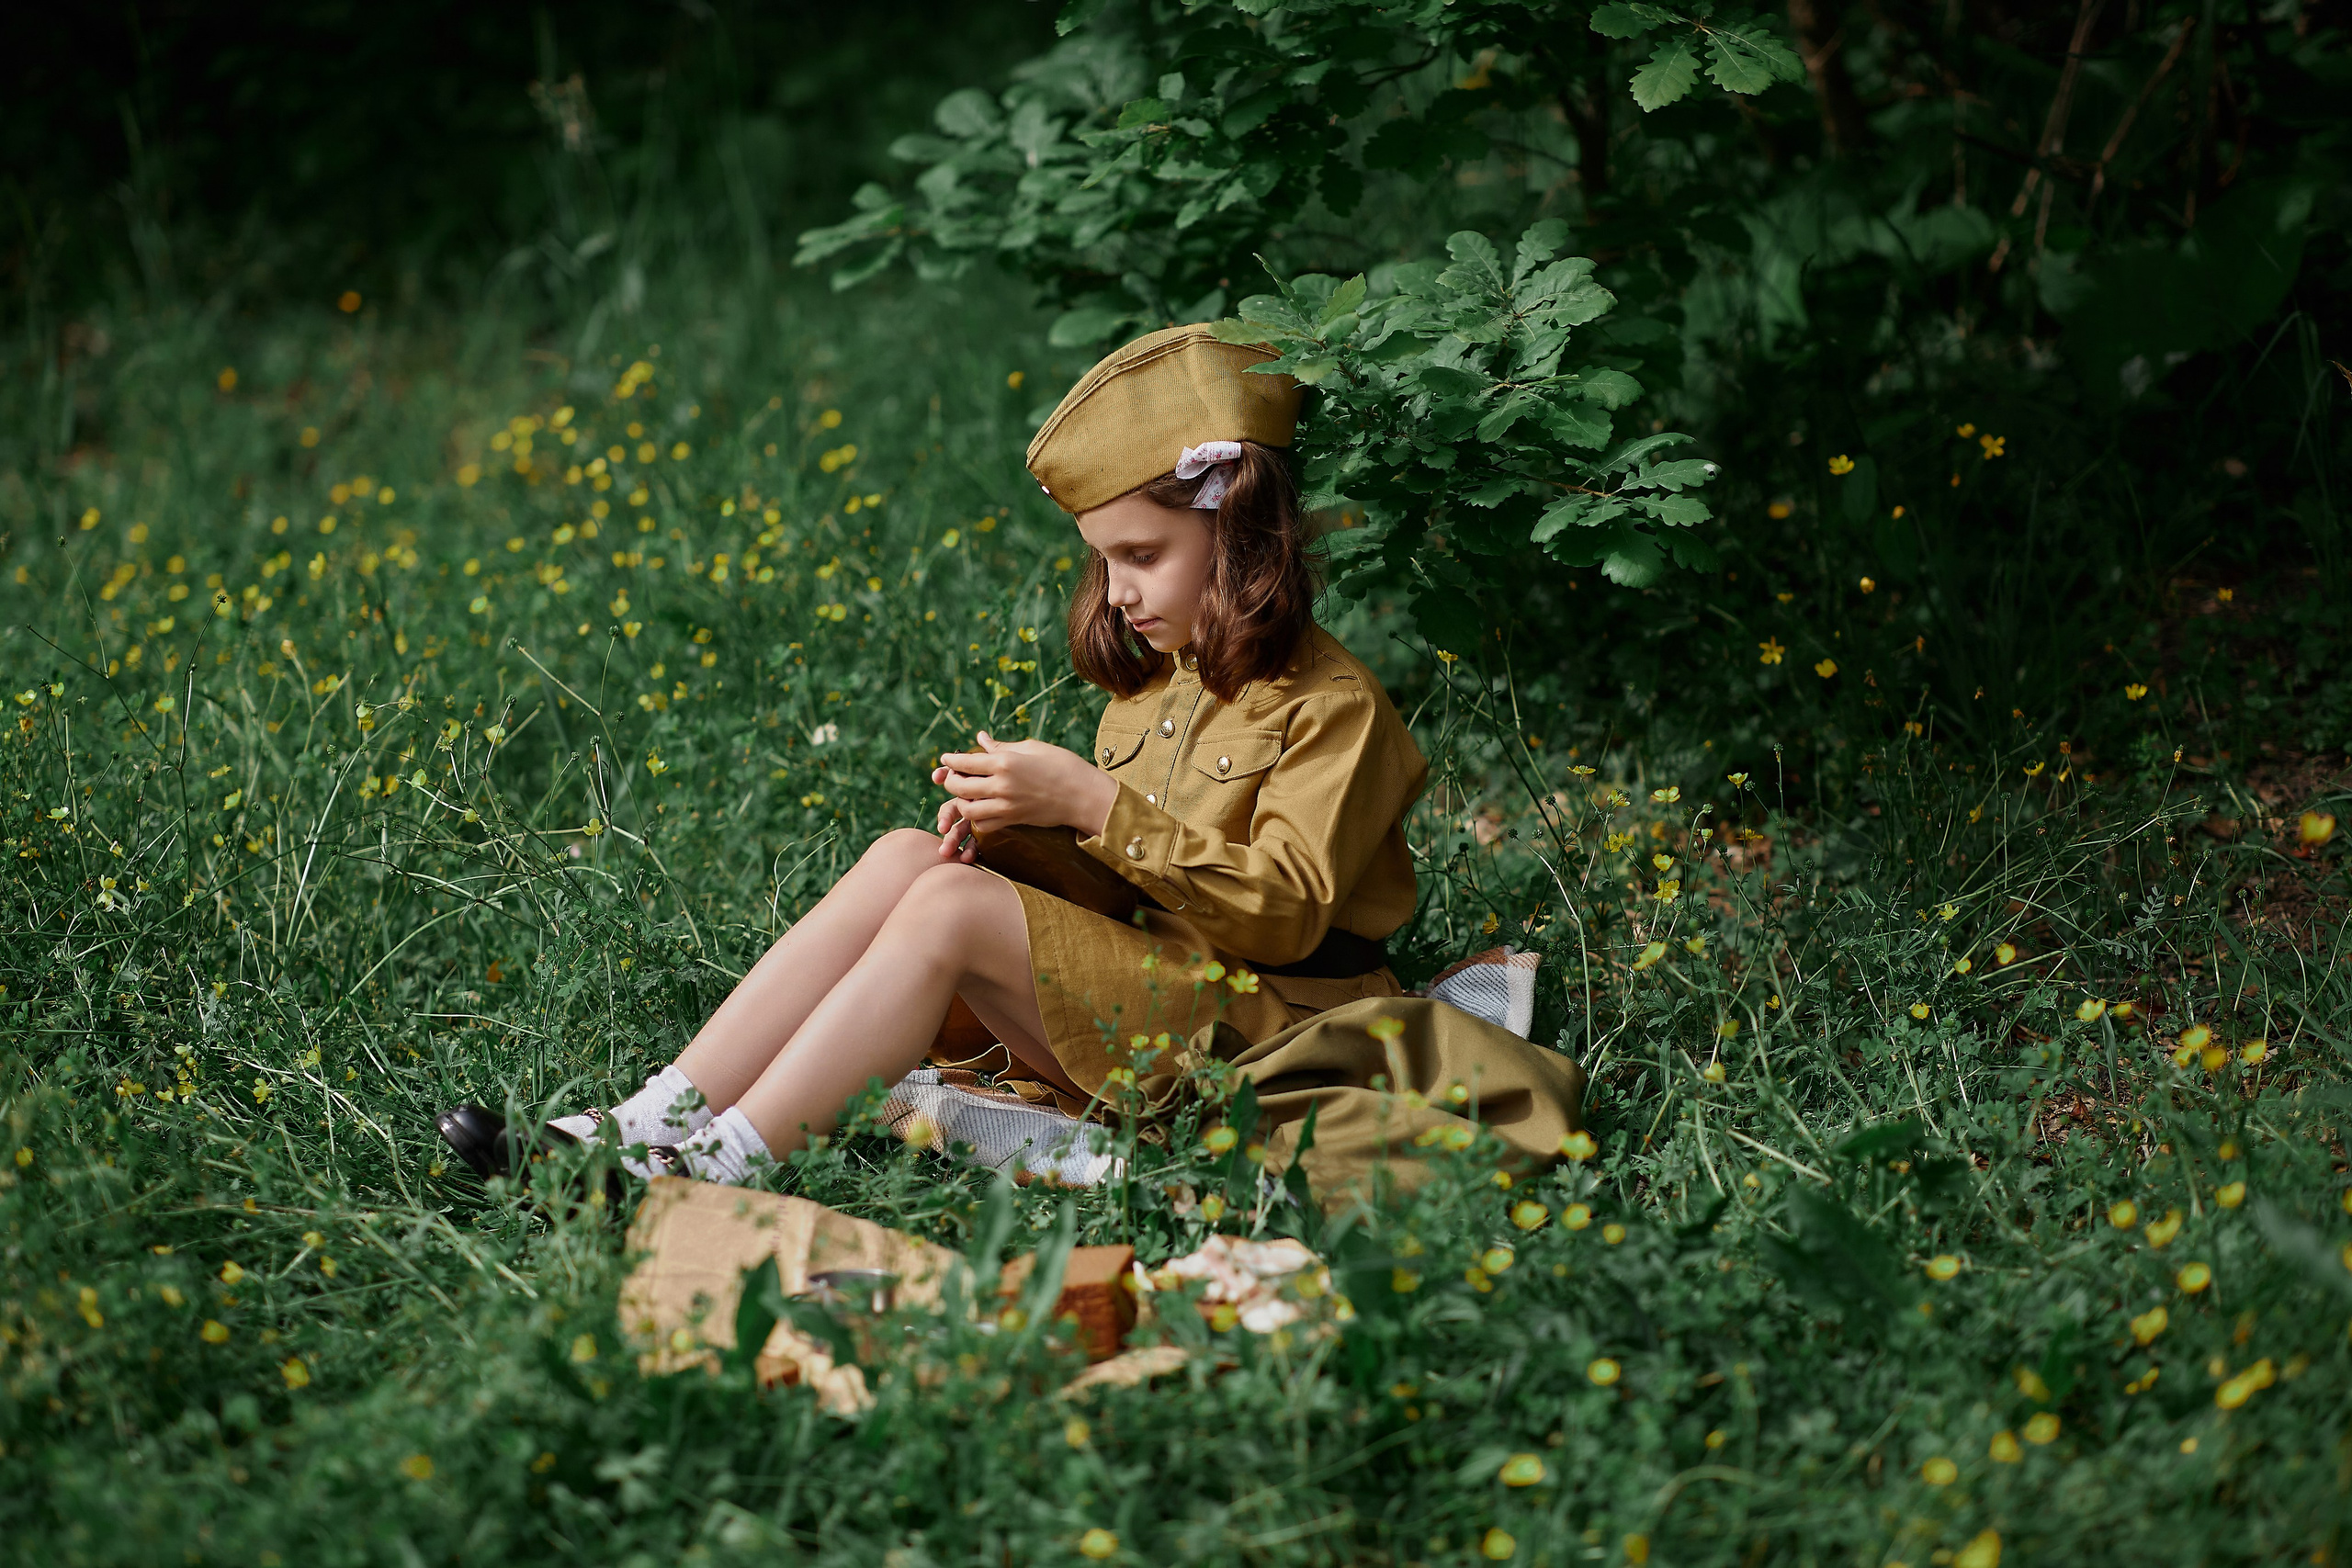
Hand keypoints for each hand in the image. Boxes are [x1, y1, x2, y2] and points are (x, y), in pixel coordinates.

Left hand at [932, 732, 1117, 844]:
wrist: (1084, 795)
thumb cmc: (1062, 764)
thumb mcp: (1031, 748)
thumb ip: (1001, 746)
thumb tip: (980, 738)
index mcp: (1005, 762)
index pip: (966, 762)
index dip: (951, 760)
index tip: (945, 759)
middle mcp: (1002, 785)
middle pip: (960, 787)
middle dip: (951, 781)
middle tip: (953, 776)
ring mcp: (1006, 806)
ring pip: (968, 809)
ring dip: (961, 802)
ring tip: (966, 794)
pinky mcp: (1013, 820)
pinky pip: (984, 825)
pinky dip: (977, 819)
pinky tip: (981, 808)